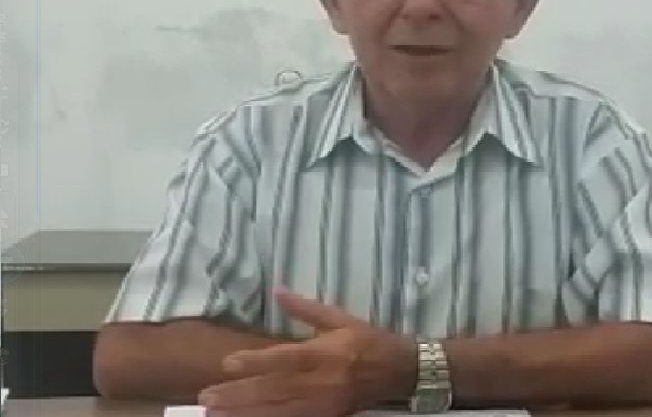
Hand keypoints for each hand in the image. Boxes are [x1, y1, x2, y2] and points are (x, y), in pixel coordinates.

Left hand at [198, 288, 416, 416]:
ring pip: (278, 410)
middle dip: (239, 395)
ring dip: (246, 413)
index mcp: (326, 352)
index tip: (227, 364)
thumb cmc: (368, 340)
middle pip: (275, 389)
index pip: (285, 359)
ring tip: (216, 414)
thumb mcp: (340, 318)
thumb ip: (306, 309)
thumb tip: (278, 290)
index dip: (256, 362)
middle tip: (207, 397)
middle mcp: (322, 381)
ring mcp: (324, 403)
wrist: (401, 370)